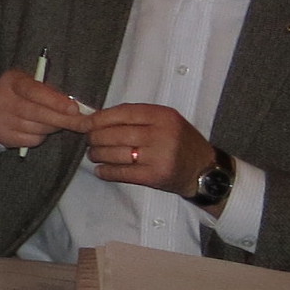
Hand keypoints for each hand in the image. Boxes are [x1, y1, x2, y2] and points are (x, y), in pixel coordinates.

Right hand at [0, 68, 93, 149]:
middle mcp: (2, 99)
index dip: (55, 101)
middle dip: (63, 119)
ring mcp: (0, 119)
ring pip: (38, 128)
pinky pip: (32, 140)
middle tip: (83, 123)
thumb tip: (75, 107)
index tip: (74, 109)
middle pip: (37, 113)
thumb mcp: (33, 83)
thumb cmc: (23, 94)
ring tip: (57, 121)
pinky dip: (41, 136)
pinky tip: (40, 129)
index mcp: (12, 81)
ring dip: (54, 127)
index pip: (34, 91)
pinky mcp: (3, 135)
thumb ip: (51, 91)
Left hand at [83, 102, 218, 195]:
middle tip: (89, 141)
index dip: (98, 118)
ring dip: (97, 154)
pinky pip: (122, 173)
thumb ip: (136, 117)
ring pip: (115, 153)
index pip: (122, 113)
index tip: (84, 123)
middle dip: (95, 138)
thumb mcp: (165, 121)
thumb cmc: (179, 142)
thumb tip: (95, 117)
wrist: (205, 170)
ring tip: (94, 154)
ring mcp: (159, 156)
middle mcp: (161, 134)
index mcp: (163, 116)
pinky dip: (106, 172)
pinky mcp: (155, 176)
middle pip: (115, 134)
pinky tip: (101, 170)